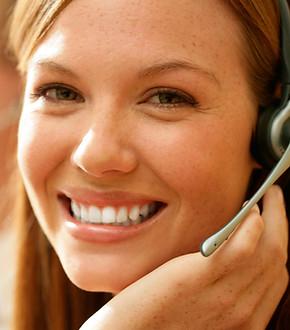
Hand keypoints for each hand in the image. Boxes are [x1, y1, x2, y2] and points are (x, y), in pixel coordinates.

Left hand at [80, 185, 288, 329]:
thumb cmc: (161, 323)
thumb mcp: (203, 310)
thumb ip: (222, 290)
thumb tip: (231, 256)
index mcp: (244, 320)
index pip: (277, 275)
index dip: (279, 241)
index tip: (274, 220)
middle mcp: (241, 313)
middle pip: (277, 259)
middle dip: (282, 222)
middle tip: (276, 198)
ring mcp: (221, 298)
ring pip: (267, 251)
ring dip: (273, 216)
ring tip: (268, 195)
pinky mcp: (193, 279)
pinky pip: (238, 249)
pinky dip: (249, 226)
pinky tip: (247, 210)